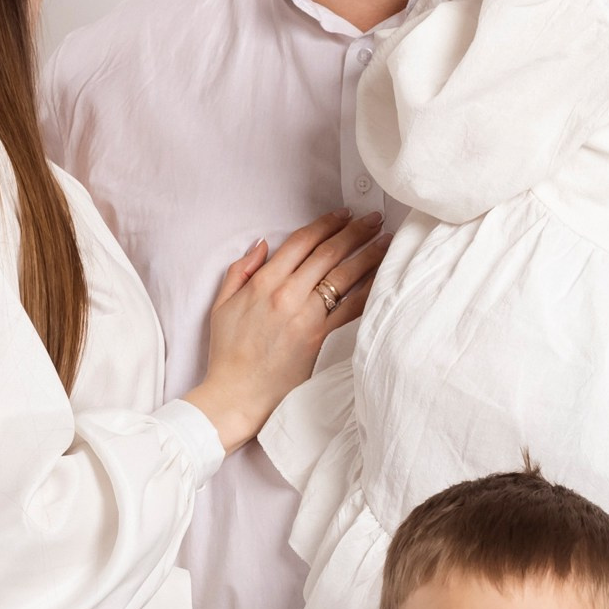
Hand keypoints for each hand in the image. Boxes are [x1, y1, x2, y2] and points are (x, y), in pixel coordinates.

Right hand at [187, 210, 383, 453]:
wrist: (237, 394)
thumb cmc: (227, 353)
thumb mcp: (222, 305)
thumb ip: (240, 271)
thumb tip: (262, 245)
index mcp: (264, 282)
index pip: (302, 241)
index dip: (326, 223)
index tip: (343, 214)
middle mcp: (288, 294)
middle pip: (329, 253)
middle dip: (355, 231)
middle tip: (374, 218)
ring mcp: (306, 316)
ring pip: (344, 276)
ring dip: (368, 254)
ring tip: (386, 241)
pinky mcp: (320, 338)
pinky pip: (351, 309)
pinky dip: (369, 291)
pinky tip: (383, 279)